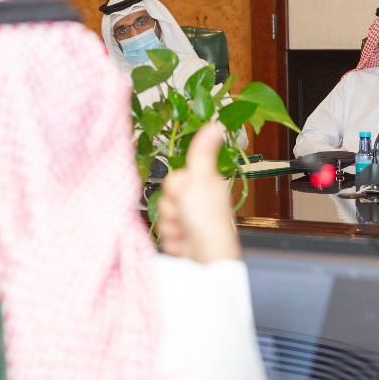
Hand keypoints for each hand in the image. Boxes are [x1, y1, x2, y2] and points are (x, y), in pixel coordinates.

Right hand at [156, 123, 240, 262]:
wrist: (206, 255)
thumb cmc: (206, 217)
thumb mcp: (201, 178)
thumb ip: (202, 152)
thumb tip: (215, 124)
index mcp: (204, 184)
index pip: (173, 179)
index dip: (175, 188)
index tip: (185, 194)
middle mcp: (198, 202)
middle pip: (166, 198)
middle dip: (172, 210)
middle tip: (185, 215)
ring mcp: (190, 222)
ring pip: (164, 218)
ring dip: (171, 226)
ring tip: (186, 232)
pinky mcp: (184, 239)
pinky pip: (165, 235)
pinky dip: (173, 241)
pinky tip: (184, 243)